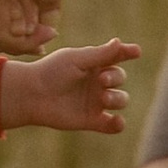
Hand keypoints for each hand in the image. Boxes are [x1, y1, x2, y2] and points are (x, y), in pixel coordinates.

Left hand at [2, 38, 140, 135]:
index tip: (135, 51)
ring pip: (120, 100)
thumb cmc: (52, 72)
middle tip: (102, 80)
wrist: (32, 95)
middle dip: (116, 78)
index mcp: (93, 64)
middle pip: (120, 78)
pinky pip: (112, 124)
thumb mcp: (76, 60)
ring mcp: (96, 101)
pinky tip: (116, 121)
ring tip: (104, 98)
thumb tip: (120, 42)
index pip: (116, 56)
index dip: (127, 53)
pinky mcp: (92, 120)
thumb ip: (100, 54)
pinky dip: (118, 124)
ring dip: (117, 99)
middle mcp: (97, 82)